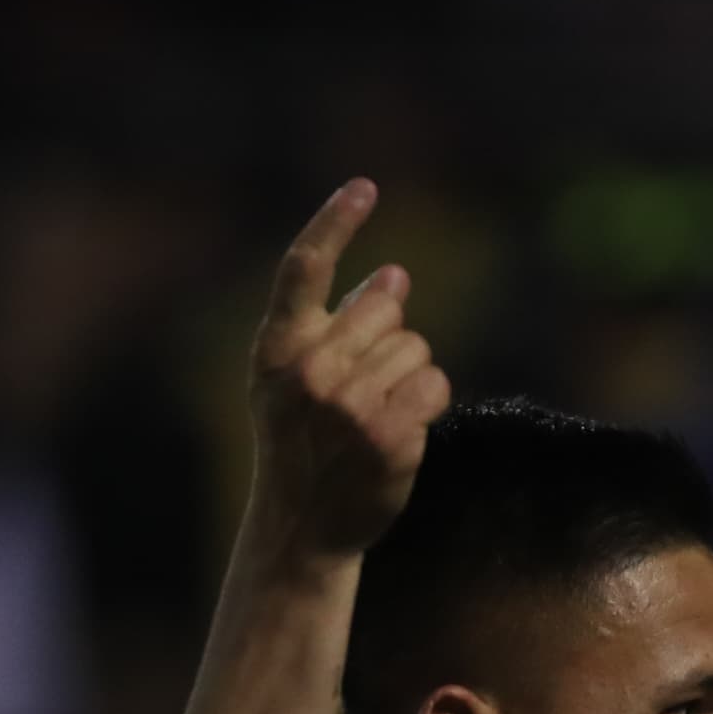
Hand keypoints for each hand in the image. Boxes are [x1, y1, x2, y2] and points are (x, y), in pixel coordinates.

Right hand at [241, 180, 452, 558]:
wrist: (301, 526)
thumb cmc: (301, 443)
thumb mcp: (296, 379)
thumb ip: (337, 324)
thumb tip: (397, 275)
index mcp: (277, 349)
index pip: (303, 268)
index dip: (335, 222)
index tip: (365, 187)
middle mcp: (310, 373)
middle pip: (385, 309)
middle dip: (388, 334)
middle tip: (365, 380)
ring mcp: (350, 407)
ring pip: (417, 347)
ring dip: (409, 374)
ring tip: (377, 413)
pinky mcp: (390, 436)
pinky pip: (435, 384)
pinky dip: (427, 402)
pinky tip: (401, 428)